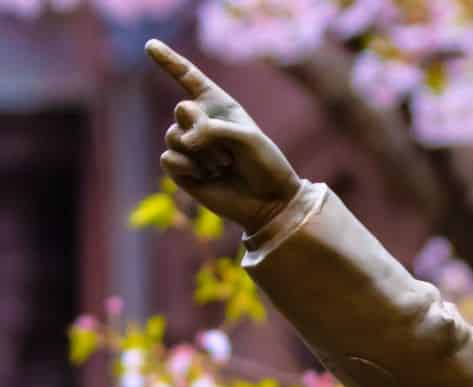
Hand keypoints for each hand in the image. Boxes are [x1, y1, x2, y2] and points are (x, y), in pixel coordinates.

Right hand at [145, 39, 301, 232]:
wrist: (269, 202)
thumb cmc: (265, 166)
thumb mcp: (248, 139)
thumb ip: (213, 129)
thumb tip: (182, 142)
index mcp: (219, 107)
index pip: (189, 78)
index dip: (169, 61)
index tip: (150, 45)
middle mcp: (200, 123)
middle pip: (181, 111)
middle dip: (202, 129)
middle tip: (228, 152)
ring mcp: (188, 146)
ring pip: (175, 137)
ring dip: (203, 155)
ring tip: (223, 167)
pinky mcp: (181, 169)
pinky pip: (168, 158)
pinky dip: (188, 168)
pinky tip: (207, 178)